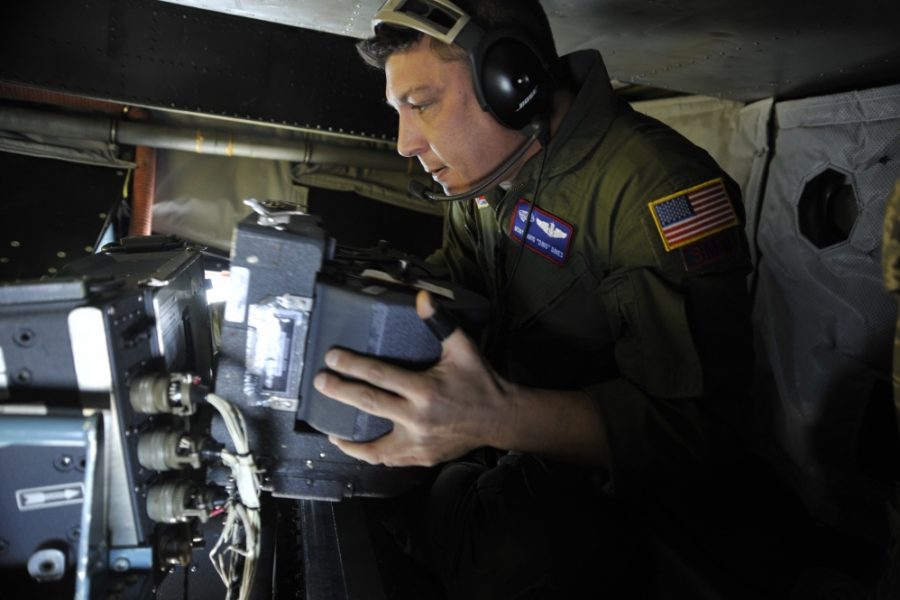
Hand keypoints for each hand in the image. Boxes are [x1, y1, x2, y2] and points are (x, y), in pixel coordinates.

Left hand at [313, 290, 509, 466]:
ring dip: (349, 439)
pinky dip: (370, 455)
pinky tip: (358, 448)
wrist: (500, 418)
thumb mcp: (464, 348)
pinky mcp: (422, 456)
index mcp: (425, 390)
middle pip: (369, 404)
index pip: (379, 375)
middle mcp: (418, 417)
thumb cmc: (480, 382)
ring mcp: (419, 442)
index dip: (352, 366)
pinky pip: (389, 460)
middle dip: (340, 392)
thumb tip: (422, 298)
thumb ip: (440, 323)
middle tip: (320, 382)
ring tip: (330, 429)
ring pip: (374, 446)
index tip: (332, 358)